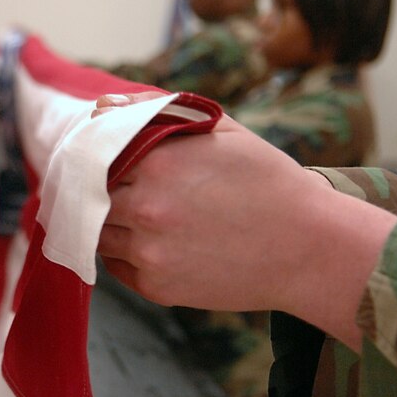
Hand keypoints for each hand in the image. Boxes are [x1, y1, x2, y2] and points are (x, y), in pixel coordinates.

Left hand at [98, 114, 396, 348]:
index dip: (92, 159)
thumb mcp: (217, 130)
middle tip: (118, 191)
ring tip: (143, 217)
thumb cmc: (265, 181)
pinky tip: (156, 243)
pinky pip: (117, 268)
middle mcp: (144, 209)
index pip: (92, 157)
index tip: (100, 162)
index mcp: (156, 162)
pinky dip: (125, 255)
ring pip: (96, 235)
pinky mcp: (155, 287)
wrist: (309, 247)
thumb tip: (100, 108)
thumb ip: (152, 112)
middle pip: (88, 198)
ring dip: (108, 225)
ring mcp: (148, 252)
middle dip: (97, 193)